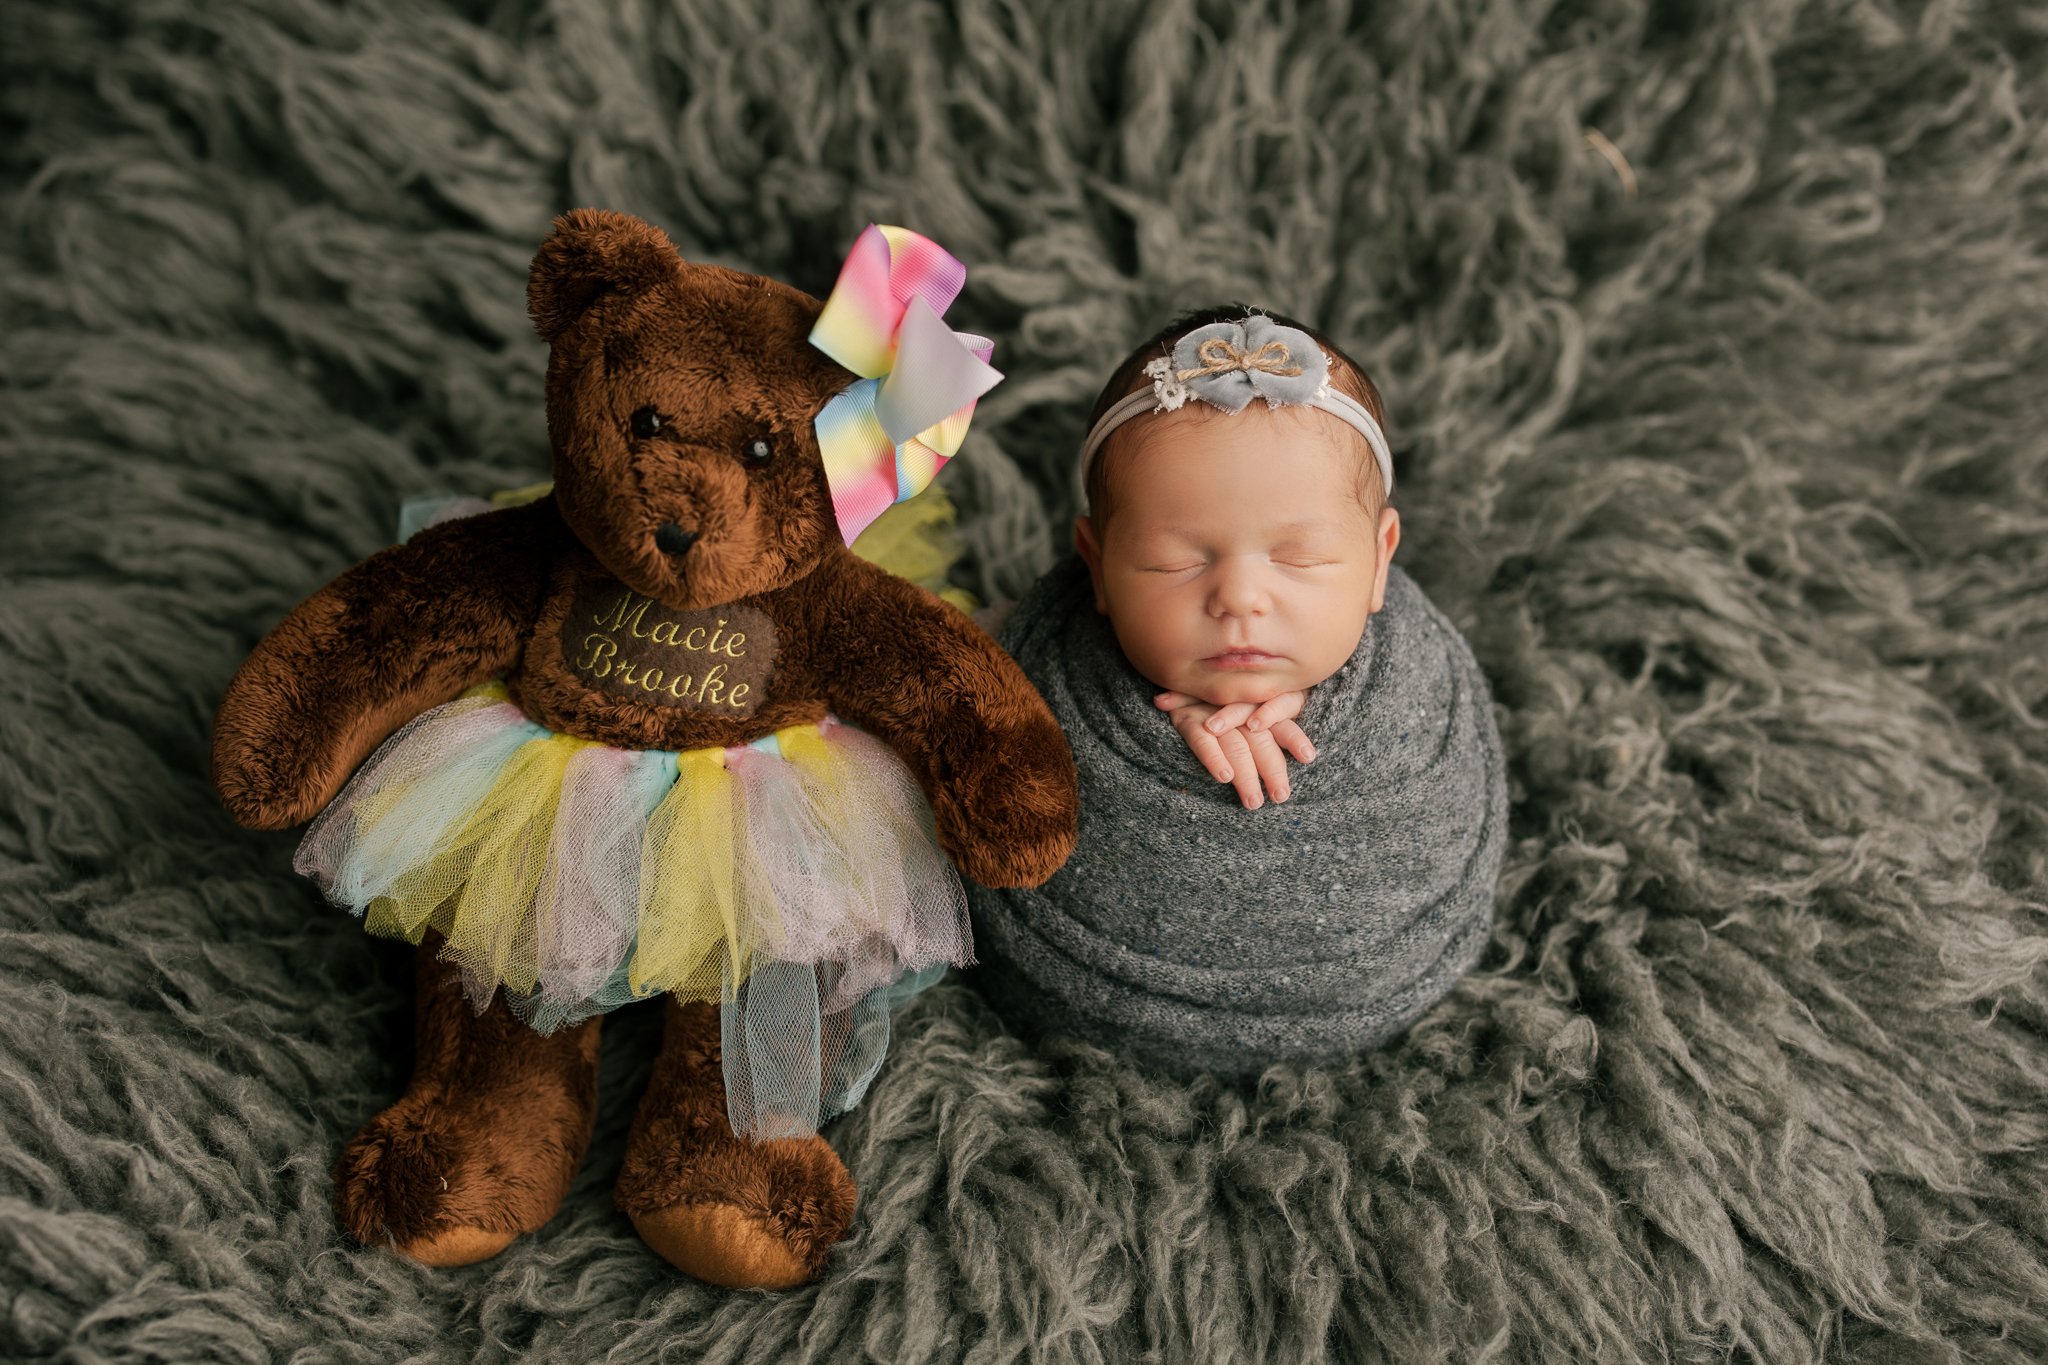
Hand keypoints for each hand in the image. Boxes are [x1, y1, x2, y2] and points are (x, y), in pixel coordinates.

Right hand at [1152, 689, 1315, 809]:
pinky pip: (1201, 740)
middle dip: (1272, 769)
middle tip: (1279, 796)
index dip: (1294, 738)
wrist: (1171, 689)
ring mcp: (1210, 711)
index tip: (1308, 757)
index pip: (1280, 722)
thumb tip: (1298, 764)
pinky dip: (1213, 757)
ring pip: (1235, 743)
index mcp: (1256, 705)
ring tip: (1253, 801)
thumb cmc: (1214, 712)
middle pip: (1260, 738)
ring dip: (1245, 774)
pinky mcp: (1185, 718)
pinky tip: (1224, 777)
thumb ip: (1267, 735)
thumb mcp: (1244, 718)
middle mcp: (1237, 706)